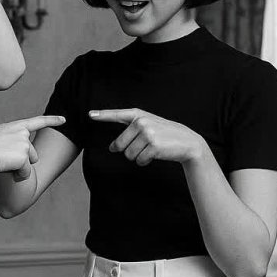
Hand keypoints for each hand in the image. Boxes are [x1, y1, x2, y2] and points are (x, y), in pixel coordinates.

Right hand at [0, 116, 64, 175]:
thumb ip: (13, 142)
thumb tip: (25, 158)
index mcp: (15, 126)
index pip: (37, 121)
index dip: (52, 120)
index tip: (64, 120)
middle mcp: (23, 133)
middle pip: (33, 154)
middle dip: (23, 161)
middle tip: (3, 158)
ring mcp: (24, 144)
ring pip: (29, 164)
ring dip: (19, 168)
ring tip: (2, 162)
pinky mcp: (24, 156)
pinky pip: (25, 173)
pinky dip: (17, 175)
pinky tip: (5, 168)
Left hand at [89, 108, 204, 165]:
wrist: (186, 142)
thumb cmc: (164, 135)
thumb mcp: (149, 126)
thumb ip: (130, 132)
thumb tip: (111, 148)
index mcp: (138, 115)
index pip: (117, 115)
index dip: (103, 115)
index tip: (90, 115)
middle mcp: (141, 122)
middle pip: (119, 145)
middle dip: (128, 151)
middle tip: (144, 146)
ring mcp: (147, 133)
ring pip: (128, 155)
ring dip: (138, 157)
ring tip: (151, 149)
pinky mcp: (153, 145)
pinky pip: (139, 160)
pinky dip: (145, 161)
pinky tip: (156, 154)